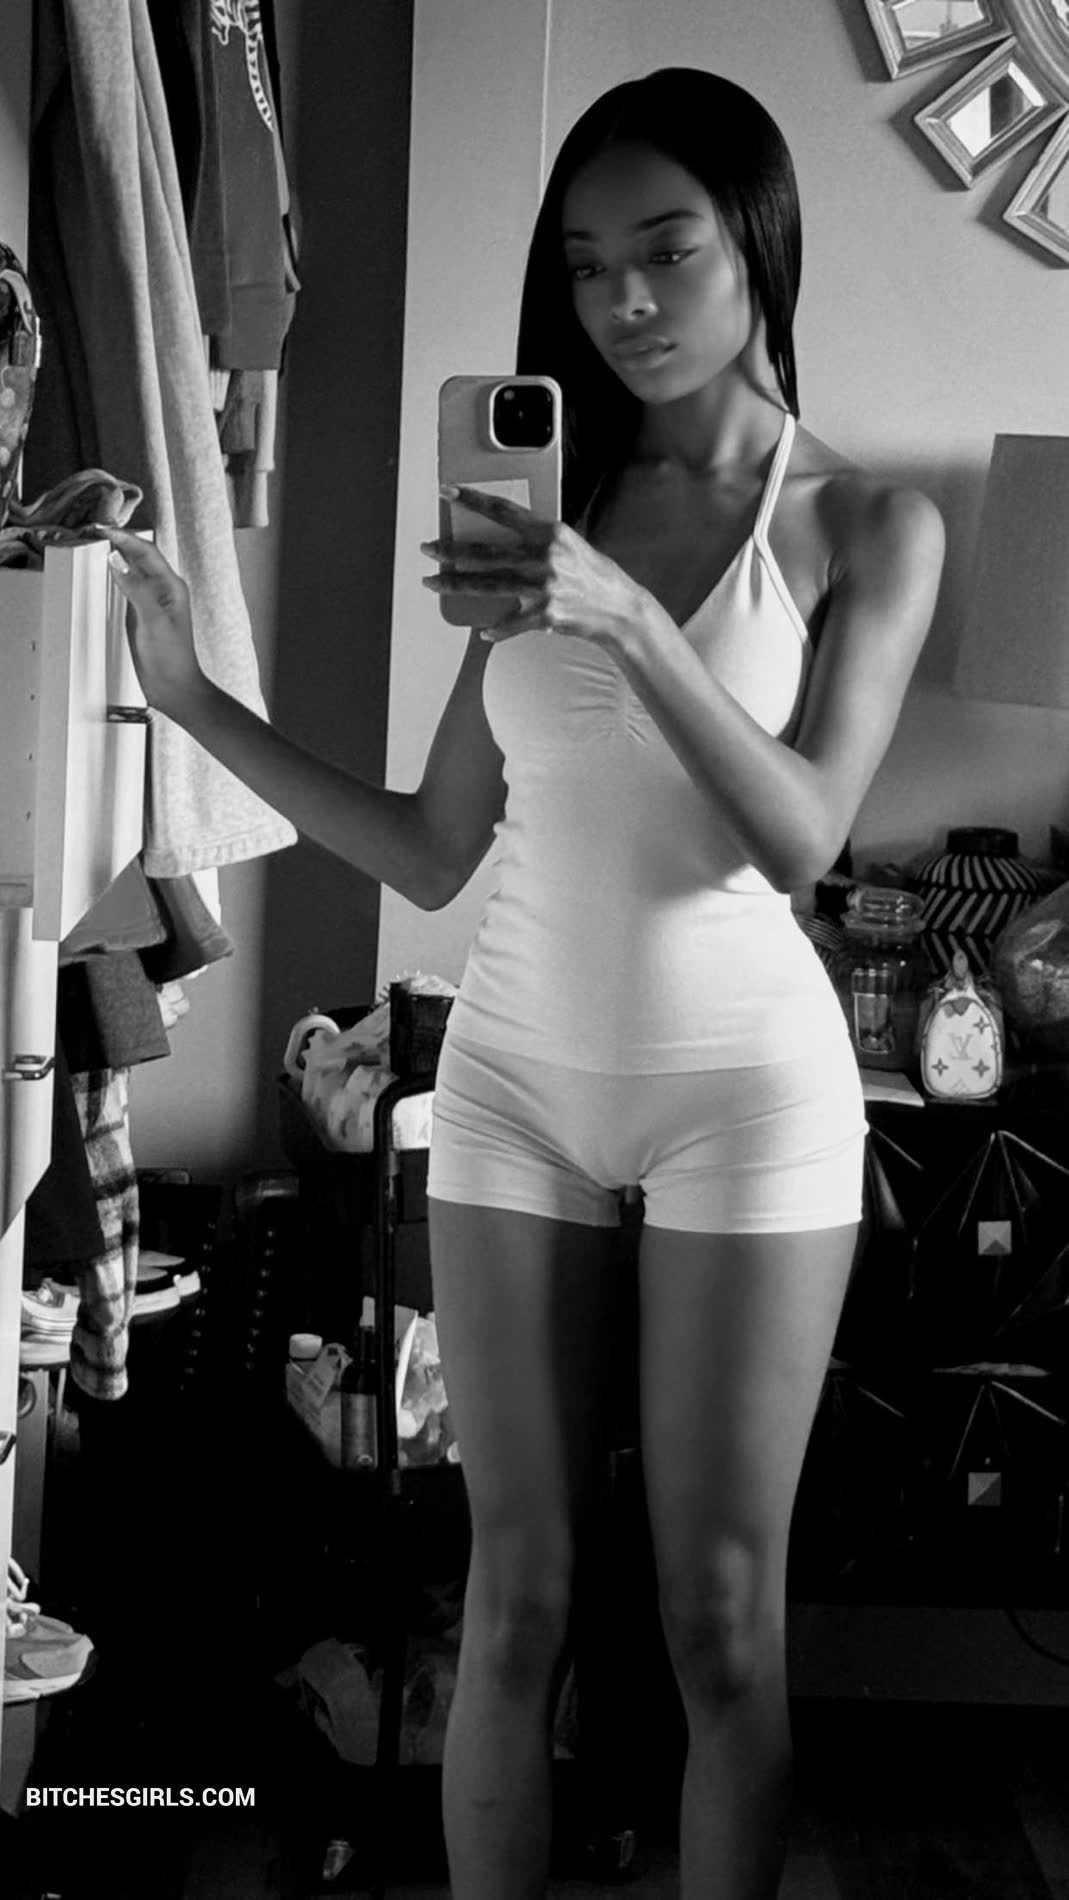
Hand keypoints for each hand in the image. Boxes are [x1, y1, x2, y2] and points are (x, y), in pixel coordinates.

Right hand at [91, 525, 203, 713]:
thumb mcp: (152, 621)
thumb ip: (136, 589)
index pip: (147, 552)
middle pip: (141, 557)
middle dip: (120, 542)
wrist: (174, 688)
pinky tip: (105, 572)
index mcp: (172, 587)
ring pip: (134, 570)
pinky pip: (129, 586)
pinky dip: (116, 575)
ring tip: (99, 544)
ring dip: (118, 556)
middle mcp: (164, 591)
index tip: (104, 530)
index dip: (126, 538)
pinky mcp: (143, 614)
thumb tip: (118, 561)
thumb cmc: (172, 659)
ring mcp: (153, 602)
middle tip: (97, 531)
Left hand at [421, 484, 653, 648]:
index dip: (473, 501)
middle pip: (486, 553)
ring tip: (432, 582)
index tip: (448, 492)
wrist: (619, 610)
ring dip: (457, 585)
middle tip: (427, 548)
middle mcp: (545, 557)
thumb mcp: (570, 545)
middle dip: (451, 551)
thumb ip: (538, 541)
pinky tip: (482, 632)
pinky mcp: (545, 615)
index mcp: (550, 532)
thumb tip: (503, 541)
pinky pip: (512, 623)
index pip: (503, 512)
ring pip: (489, 586)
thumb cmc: (594, 574)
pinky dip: (497, 629)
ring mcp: (544, 587)